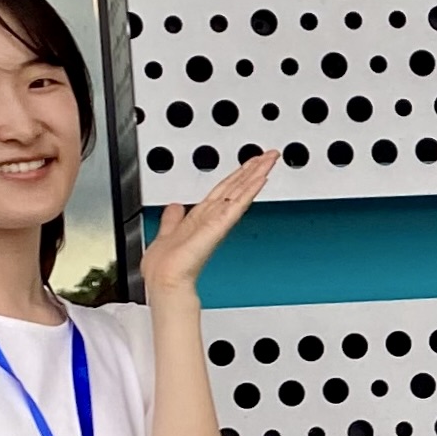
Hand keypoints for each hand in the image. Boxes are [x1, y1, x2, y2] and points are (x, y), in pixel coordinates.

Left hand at [140, 148, 278, 300]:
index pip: (224, 190)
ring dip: (256, 173)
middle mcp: (213, 218)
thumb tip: (175, 207)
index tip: (249, 163)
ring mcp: (219, 222)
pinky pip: (237, 204)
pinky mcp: (220, 226)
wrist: (166, 281)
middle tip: (269, 154)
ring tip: (271, 159)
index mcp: (201, 218)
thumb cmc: (166, 267)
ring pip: (240, 191)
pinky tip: (261, 178)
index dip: (237, 175)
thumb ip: (173, 219)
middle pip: (236, 187)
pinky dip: (250, 190)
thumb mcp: (166, 233)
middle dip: (253, 169)